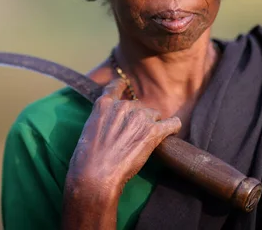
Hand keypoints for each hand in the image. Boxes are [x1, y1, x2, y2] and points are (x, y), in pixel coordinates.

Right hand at [66, 78, 181, 193]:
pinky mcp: (153, 131)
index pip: (116, 86)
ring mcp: (139, 117)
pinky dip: (173, 127)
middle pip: (138, 106)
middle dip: (137, 118)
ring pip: (154, 115)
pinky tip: (172, 132)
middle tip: (131, 137)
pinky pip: (172, 123)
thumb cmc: (87, 158)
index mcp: (105, 104)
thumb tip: (111, 125)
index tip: (125, 88)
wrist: (95, 174)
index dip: (122, 87)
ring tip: (146, 141)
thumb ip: (102, 120)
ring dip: (152, 125)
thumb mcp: (89, 130)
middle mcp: (123, 106)